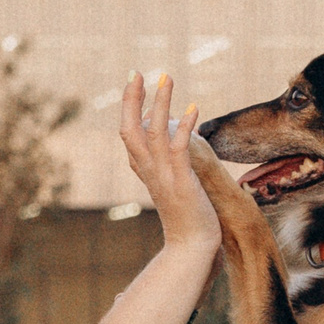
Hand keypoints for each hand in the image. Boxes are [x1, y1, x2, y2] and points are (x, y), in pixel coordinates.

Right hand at [118, 72, 219, 254]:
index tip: (135, 84)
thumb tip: (169, 148)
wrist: (193, 250)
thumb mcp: (173, 189)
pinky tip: (193, 107)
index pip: (130, 136)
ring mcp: (164, 177)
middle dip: (132, 100)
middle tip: (137, 72)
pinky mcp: (182, 182)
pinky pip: (179, 149)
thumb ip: (168, 168)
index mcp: (146, 173)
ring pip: (153, 133)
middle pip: (130, 130)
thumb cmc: (186, 223)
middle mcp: (149, 173)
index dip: (129, 109)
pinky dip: (184, 127)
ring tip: (166, 77)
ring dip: (159, 104)